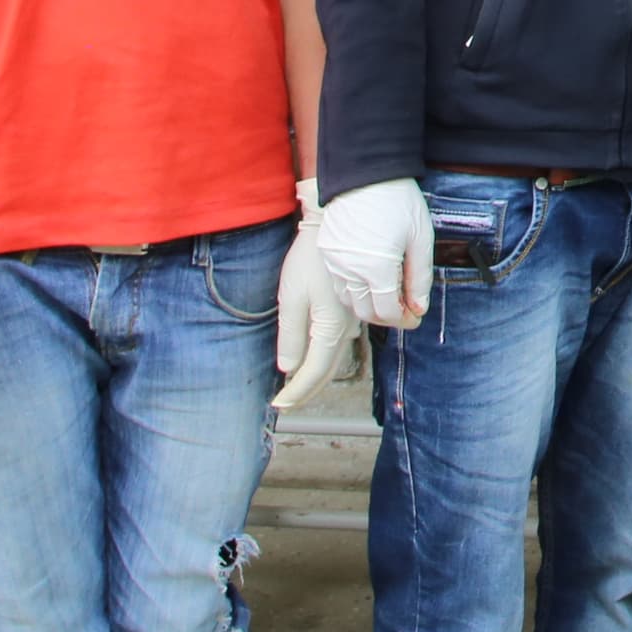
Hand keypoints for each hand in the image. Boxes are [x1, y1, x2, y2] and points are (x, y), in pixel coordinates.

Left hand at [273, 180, 354, 409]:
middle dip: (307, 389)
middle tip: (287, 403)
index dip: (296, 393)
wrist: (335, 225)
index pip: (313, 372)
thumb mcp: (291, 296)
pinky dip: (326, 355)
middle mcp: (346, 327)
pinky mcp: (352, 306)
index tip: (279, 405)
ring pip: (336, 355)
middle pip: (328, 369)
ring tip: (298, 385)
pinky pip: (340, 340)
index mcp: (330, 327)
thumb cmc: (309, 259)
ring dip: (317, 373)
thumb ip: (291, 334)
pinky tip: (315, 354)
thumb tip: (288, 367)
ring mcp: (352, 317)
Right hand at [318, 178, 434, 329]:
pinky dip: (354, 290)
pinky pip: (338, 283)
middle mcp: (350, 270)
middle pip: (366, 312)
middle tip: (404, 308)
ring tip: (388, 294)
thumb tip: (419, 308)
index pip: (387, 312)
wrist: (364, 171)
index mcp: (376, 268)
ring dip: (369, 304)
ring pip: (349, 300)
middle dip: (387, 316)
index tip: (415, 315)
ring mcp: (334, 262)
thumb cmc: (397, 201)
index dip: (403, 319)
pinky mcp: (327, 252)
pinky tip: (370, 280)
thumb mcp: (420, 239)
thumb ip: (420, 278)